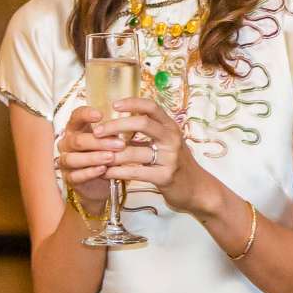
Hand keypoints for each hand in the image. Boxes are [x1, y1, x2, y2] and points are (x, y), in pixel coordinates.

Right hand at [56, 103, 124, 207]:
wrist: (100, 181)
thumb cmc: (104, 154)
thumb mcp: (109, 140)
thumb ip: (112, 132)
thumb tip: (128, 124)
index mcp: (75, 129)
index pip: (76, 116)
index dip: (86, 115)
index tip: (100, 115)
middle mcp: (66, 143)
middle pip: (77, 140)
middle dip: (99, 142)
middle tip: (119, 144)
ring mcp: (65, 161)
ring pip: (74, 158)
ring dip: (94, 157)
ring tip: (111, 157)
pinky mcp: (69, 178)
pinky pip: (75, 175)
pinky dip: (89, 172)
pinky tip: (103, 170)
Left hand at [96, 97, 221, 219]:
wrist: (196, 189)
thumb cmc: (176, 164)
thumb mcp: (166, 143)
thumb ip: (146, 133)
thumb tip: (117, 123)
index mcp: (170, 127)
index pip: (151, 107)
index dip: (132, 102)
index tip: (113, 105)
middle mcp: (172, 138)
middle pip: (142, 123)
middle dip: (115, 126)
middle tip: (97, 132)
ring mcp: (170, 158)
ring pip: (135, 151)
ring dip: (112, 154)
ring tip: (96, 156)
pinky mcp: (165, 177)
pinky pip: (136, 172)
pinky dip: (118, 172)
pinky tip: (106, 173)